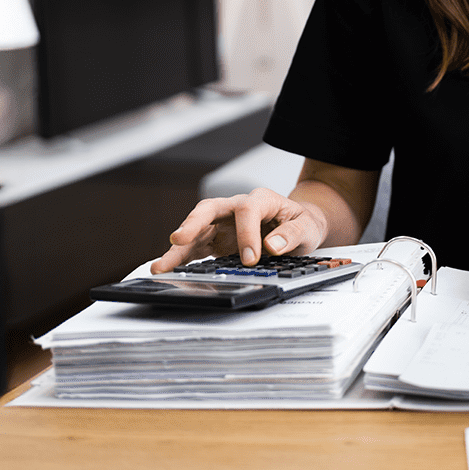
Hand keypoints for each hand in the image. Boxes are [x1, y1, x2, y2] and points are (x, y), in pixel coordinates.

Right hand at [149, 188, 325, 272]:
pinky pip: (196, 248)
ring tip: (161, 265)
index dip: (246, 234)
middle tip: (179, 239)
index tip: (250, 259)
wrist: (297, 227)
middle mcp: (236, 208)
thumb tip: (271, 246)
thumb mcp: (307, 227)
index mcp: (260, 200)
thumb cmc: (301, 224)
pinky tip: (168, 269)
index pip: (246, 210)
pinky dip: (182, 259)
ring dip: (178, 248)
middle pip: (209, 210)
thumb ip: (291, 235)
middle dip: (192, 224)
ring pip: (196, 230)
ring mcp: (223, 223)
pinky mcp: (216, 239)